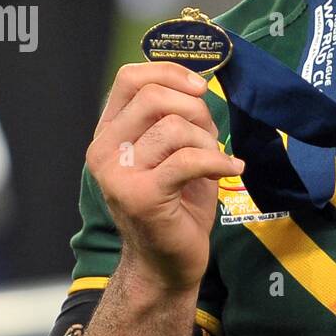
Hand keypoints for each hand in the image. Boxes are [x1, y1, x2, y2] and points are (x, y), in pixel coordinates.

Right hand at [86, 63, 243, 293]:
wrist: (166, 263)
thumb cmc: (175, 206)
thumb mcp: (174, 153)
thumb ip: (178, 118)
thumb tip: (200, 87)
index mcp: (108, 133)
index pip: (129, 79)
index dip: (169, 73)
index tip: (200, 88)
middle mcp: (104, 150)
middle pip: (153, 97)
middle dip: (195, 109)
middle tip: (210, 135)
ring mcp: (118, 174)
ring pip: (173, 128)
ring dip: (207, 141)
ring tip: (215, 161)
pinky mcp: (142, 196)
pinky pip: (187, 160)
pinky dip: (217, 161)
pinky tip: (231, 170)